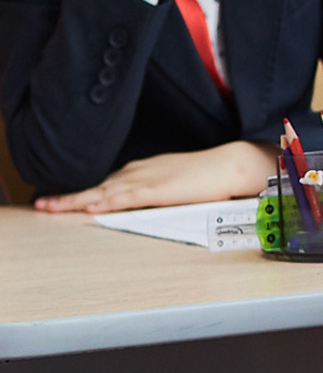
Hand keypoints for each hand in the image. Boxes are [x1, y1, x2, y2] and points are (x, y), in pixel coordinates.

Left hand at [33, 141, 275, 213]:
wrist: (228, 164)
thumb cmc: (210, 174)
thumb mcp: (178, 180)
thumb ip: (160, 189)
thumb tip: (152, 200)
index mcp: (144, 170)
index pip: (107, 183)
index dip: (84, 192)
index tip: (64, 199)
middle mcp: (138, 172)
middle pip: (97, 186)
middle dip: (70, 197)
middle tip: (44, 204)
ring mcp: (145, 180)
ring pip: (101, 192)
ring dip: (75, 201)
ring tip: (50, 208)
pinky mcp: (154, 190)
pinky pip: (122, 198)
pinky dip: (103, 203)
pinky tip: (88, 208)